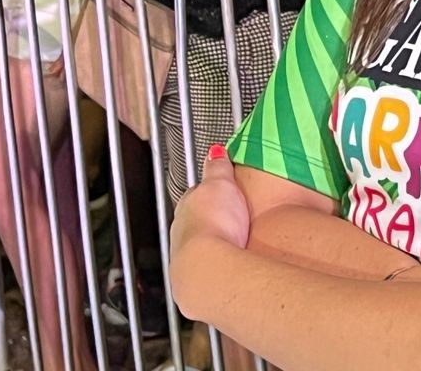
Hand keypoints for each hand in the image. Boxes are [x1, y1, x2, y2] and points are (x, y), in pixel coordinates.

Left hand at [170, 146, 251, 262]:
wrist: (208, 265)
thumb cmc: (213, 225)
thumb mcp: (221, 184)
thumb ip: (217, 167)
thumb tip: (214, 151)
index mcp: (188, 201)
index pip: (199, 190)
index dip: (214, 188)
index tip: (226, 187)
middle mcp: (183, 226)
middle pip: (199, 215)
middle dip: (215, 214)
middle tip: (236, 212)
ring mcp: (188, 250)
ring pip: (202, 239)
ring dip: (216, 237)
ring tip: (237, 236)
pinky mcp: (198, 270)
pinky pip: (209, 258)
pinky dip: (218, 255)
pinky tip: (232, 255)